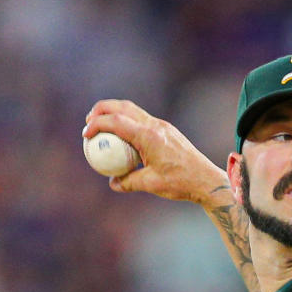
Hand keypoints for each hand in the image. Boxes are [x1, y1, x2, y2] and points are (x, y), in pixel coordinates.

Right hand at [83, 100, 229, 207]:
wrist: (206, 179)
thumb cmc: (180, 183)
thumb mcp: (151, 184)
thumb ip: (128, 182)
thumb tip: (112, 182)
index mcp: (149, 137)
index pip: (116, 122)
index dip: (97, 125)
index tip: (86, 135)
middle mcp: (155, 126)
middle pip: (122, 107)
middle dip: (102, 110)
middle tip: (89, 121)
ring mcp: (162, 126)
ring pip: (133, 110)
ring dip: (115, 113)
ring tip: (102, 124)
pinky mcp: (166, 130)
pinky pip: (142, 119)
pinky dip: (127, 121)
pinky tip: (122, 135)